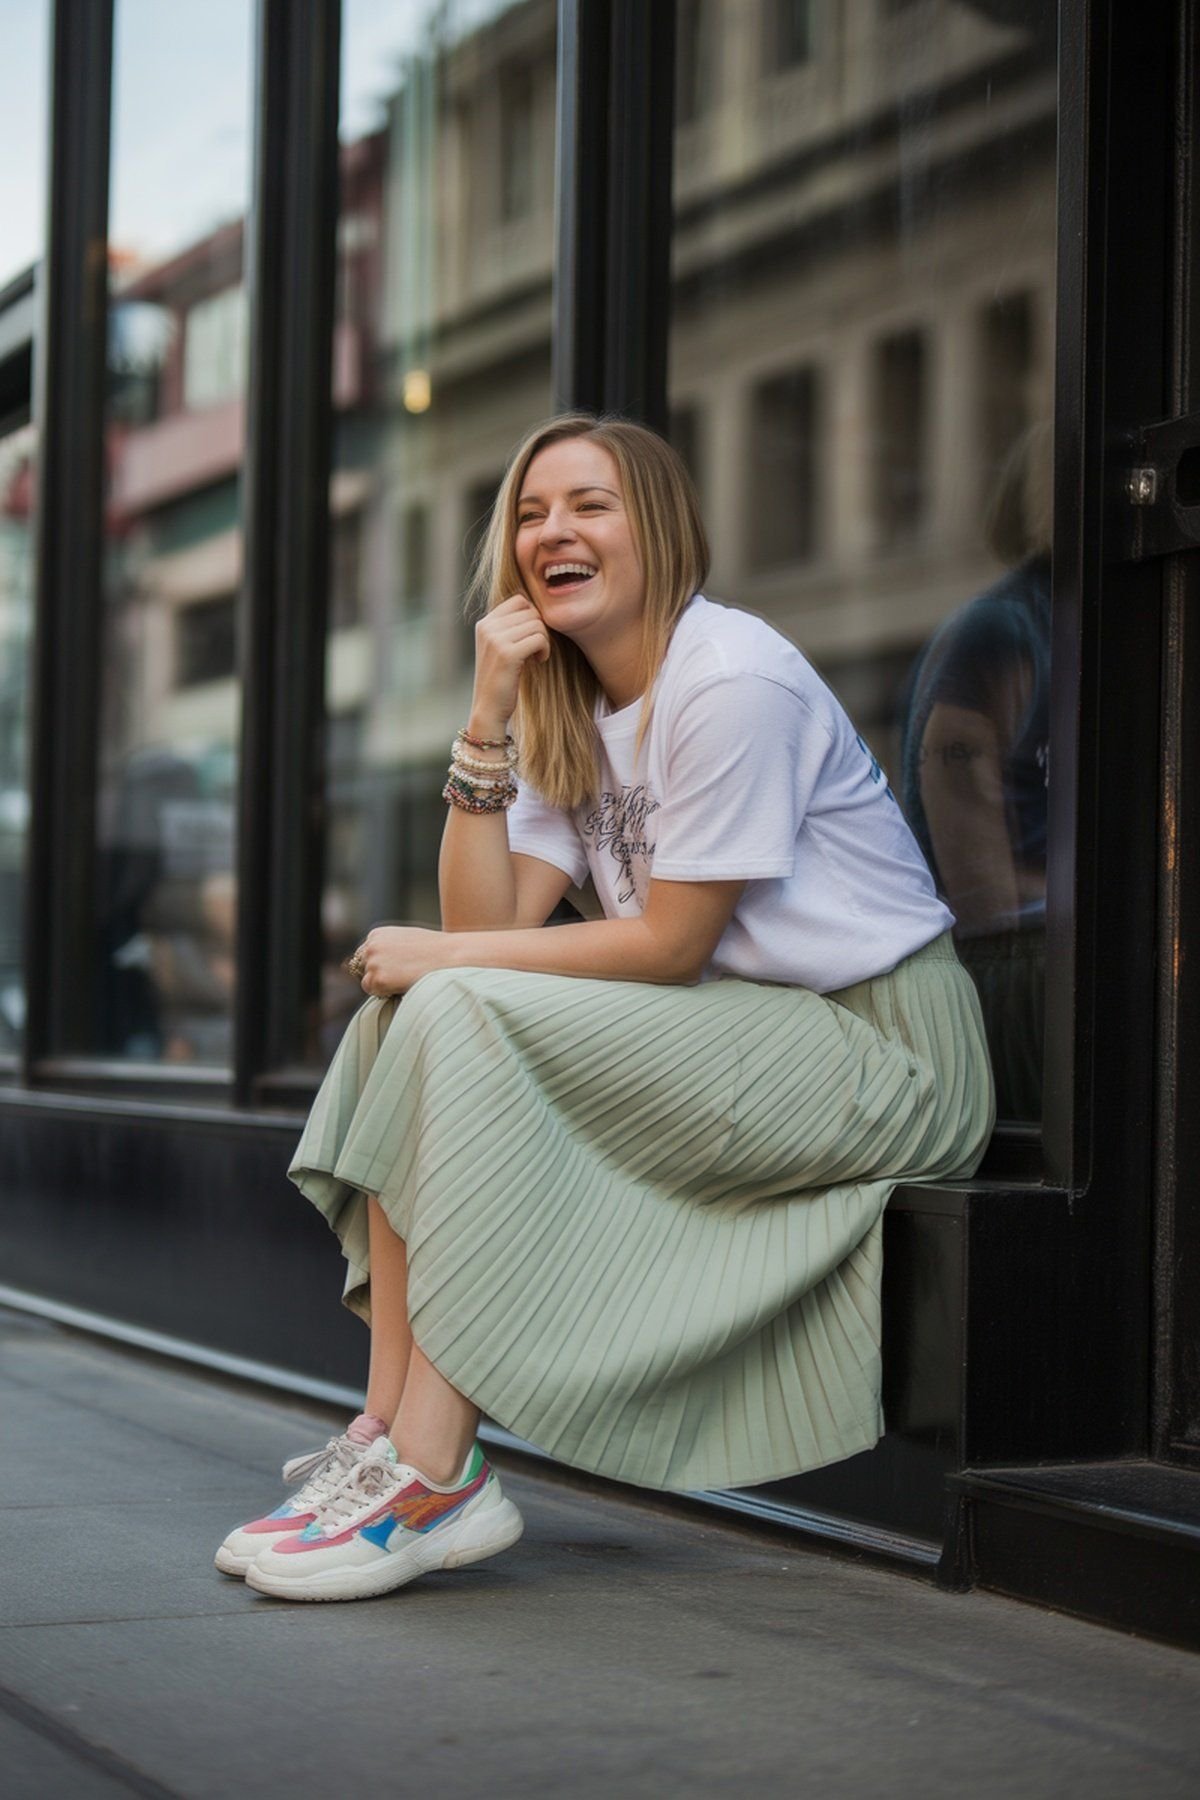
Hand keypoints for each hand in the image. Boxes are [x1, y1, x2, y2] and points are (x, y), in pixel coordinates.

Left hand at [349, 926, 451, 996]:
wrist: (450, 955)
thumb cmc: (435, 949)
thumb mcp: (406, 939)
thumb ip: (389, 948)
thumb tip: (380, 964)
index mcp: (376, 934)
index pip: (366, 957)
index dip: (381, 966)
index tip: (397, 968)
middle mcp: (371, 946)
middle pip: (363, 969)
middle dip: (379, 975)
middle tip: (402, 975)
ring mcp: (373, 962)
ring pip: (368, 982)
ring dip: (383, 985)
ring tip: (406, 978)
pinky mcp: (378, 978)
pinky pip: (374, 992)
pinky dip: (386, 993)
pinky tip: (404, 983)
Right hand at [470, 593, 551, 728]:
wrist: (489, 709)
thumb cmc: (501, 679)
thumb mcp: (500, 647)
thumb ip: (512, 627)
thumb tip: (536, 607)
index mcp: (485, 623)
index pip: (519, 600)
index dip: (533, 616)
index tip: (531, 637)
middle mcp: (487, 627)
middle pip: (531, 612)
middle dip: (540, 630)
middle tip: (537, 649)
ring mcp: (495, 639)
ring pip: (537, 624)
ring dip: (544, 641)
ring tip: (537, 656)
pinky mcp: (507, 653)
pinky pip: (539, 638)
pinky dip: (545, 650)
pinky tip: (539, 661)